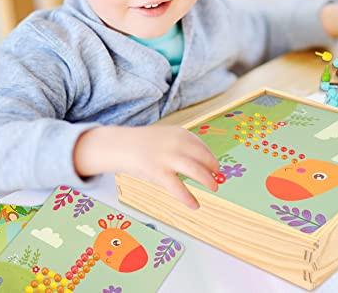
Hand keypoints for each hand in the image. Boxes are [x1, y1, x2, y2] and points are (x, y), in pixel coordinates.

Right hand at [74, 125, 218, 209]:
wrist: (119, 145)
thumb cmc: (143, 145)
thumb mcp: (165, 138)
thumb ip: (181, 147)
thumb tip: (203, 164)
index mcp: (179, 133)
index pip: (201, 146)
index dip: (210, 158)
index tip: (216, 167)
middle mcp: (176, 143)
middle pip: (202, 157)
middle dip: (212, 168)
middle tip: (218, 179)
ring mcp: (167, 157)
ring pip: (195, 170)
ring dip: (207, 180)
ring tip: (214, 188)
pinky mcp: (157, 171)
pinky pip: (177, 187)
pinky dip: (188, 197)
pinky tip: (195, 205)